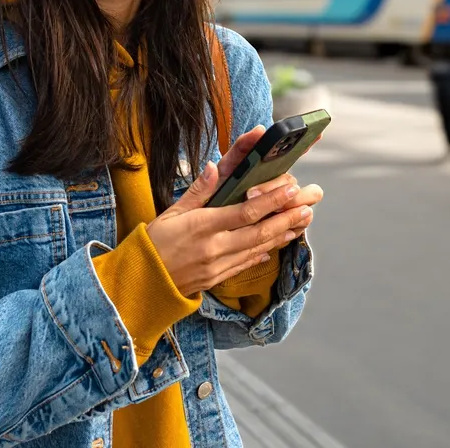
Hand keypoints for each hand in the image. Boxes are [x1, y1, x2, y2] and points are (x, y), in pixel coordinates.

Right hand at [147, 132, 322, 295]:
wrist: (141, 284)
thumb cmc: (153, 243)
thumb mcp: (172, 212)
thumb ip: (198, 190)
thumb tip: (213, 165)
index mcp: (202, 226)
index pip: (245, 212)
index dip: (271, 201)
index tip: (290, 189)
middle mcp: (215, 247)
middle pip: (259, 231)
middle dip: (286, 218)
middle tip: (308, 206)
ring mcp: (218, 266)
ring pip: (258, 248)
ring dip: (282, 235)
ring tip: (302, 223)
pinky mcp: (218, 278)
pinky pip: (247, 263)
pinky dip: (264, 252)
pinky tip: (278, 243)